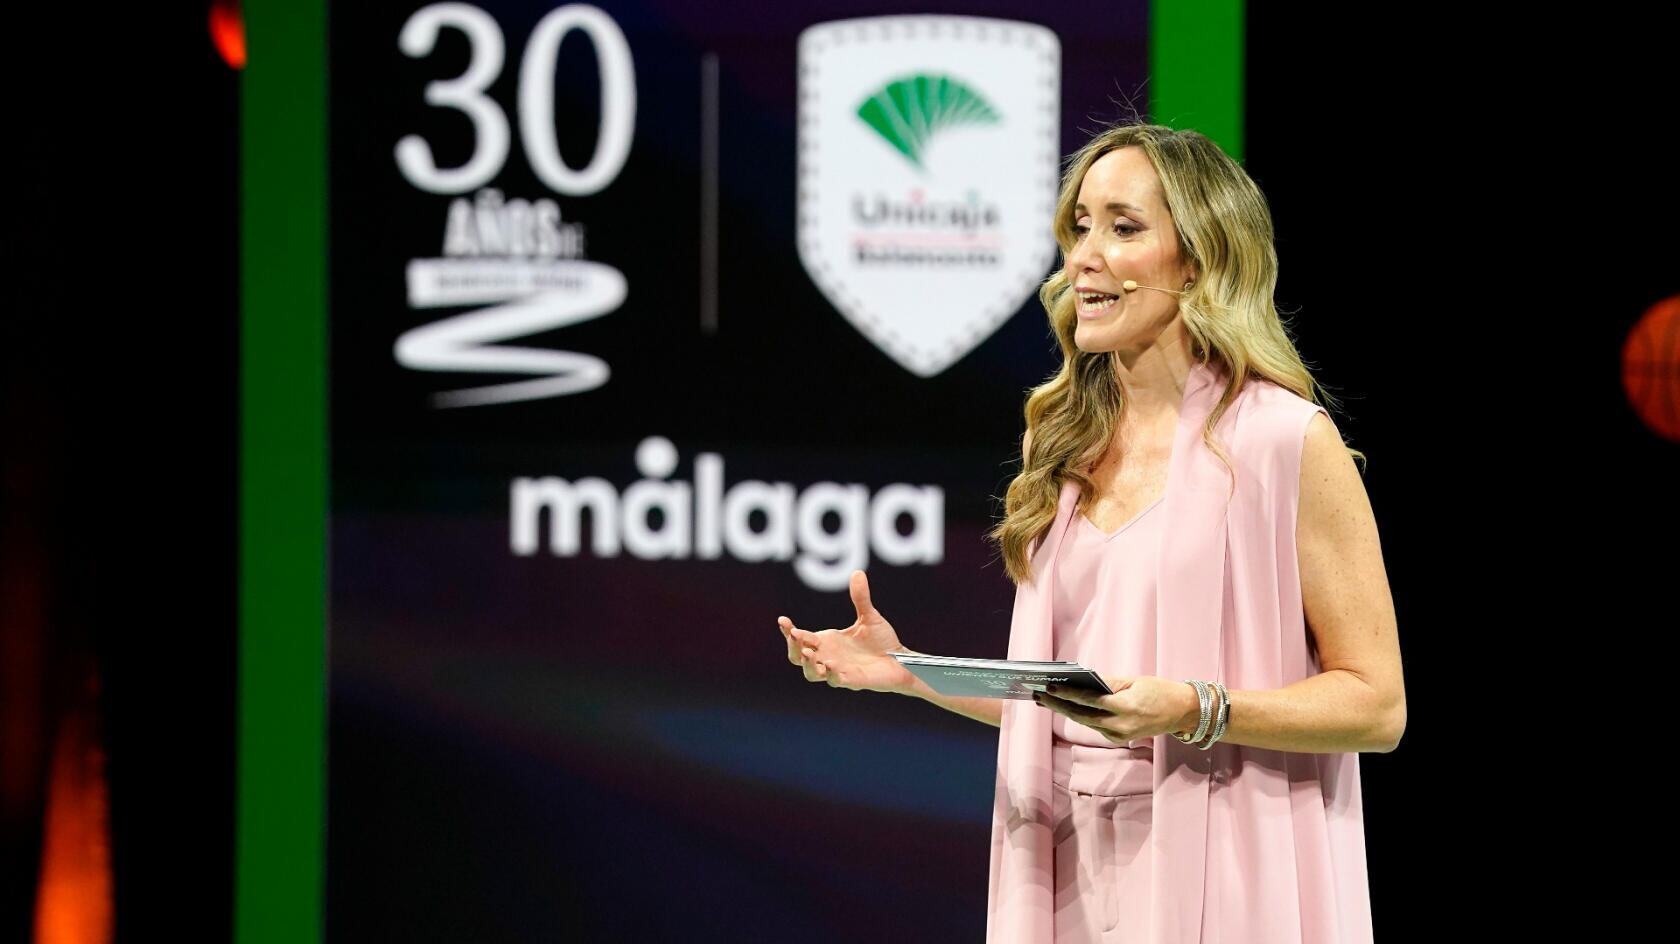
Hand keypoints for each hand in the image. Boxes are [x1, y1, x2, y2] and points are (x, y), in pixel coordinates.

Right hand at [777, 570, 915, 694]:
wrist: (902, 661)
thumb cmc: (883, 642)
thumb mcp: (869, 617)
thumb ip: (860, 598)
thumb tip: (857, 573)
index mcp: (827, 641)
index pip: (800, 637)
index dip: (788, 630)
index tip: (783, 620)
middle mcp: (828, 656)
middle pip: (798, 657)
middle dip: (793, 647)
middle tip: (793, 634)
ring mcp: (838, 671)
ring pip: (811, 674)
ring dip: (807, 665)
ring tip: (808, 653)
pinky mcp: (852, 681)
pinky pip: (835, 681)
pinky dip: (830, 675)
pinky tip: (830, 665)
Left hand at [1033, 675, 1195, 744]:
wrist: (1182, 712)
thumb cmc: (1160, 691)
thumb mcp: (1135, 681)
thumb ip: (1109, 683)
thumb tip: (1084, 681)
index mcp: (1126, 708)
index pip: (1090, 701)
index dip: (1067, 694)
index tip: (1049, 687)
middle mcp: (1121, 726)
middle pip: (1081, 716)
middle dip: (1057, 705)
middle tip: (1037, 695)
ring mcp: (1119, 736)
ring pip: (1085, 723)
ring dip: (1064, 711)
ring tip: (1045, 700)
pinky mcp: (1118, 739)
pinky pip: (1094, 726)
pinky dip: (1079, 715)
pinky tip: (1065, 706)